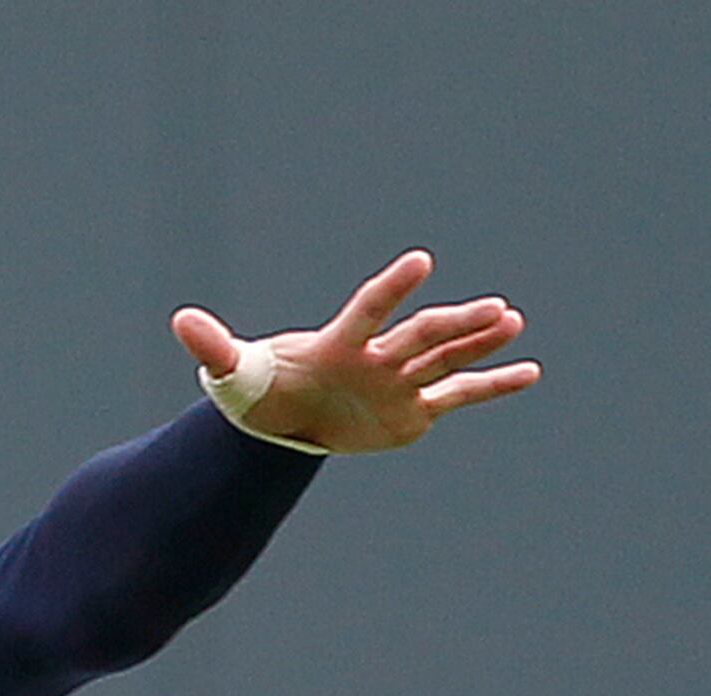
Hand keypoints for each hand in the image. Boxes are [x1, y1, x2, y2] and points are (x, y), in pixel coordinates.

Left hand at [173, 250, 538, 455]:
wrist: (286, 417)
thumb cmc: (263, 387)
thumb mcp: (236, 375)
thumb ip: (215, 348)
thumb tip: (180, 320)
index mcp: (341, 343)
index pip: (371, 310)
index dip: (393, 289)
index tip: (420, 262)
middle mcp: (379, 355)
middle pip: (423, 334)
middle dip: (457, 323)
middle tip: (495, 309)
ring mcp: (401, 380)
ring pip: (447, 356)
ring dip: (480, 341)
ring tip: (513, 320)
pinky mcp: (414, 409)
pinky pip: (460, 394)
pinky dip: (494, 385)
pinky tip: (530, 371)